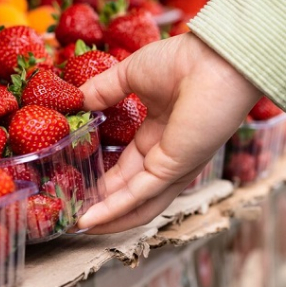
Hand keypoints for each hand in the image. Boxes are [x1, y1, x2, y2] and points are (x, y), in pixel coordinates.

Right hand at [77, 33, 260, 233]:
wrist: (212, 59)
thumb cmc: (182, 61)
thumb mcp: (130, 74)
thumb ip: (102, 90)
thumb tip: (74, 101)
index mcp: (161, 132)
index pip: (129, 165)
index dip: (104, 178)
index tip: (77, 183)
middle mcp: (168, 154)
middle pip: (131, 190)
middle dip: (103, 204)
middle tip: (73, 211)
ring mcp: (172, 165)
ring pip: (137, 203)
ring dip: (108, 218)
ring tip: (79, 227)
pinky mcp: (174, 169)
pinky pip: (140, 196)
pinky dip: (114, 210)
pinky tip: (90, 219)